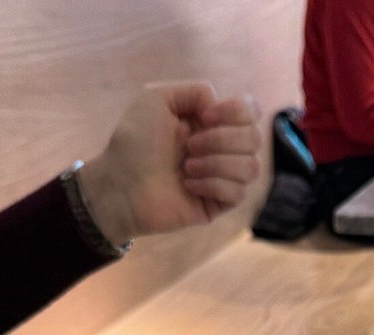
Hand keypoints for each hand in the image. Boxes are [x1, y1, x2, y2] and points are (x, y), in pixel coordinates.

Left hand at [79, 82, 260, 243]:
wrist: (119, 183)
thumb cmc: (133, 142)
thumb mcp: (156, 99)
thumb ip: (193, 91)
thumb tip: (218, 106)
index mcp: (212, 122)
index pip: (251, 111)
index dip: (235, 111)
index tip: (204, 117)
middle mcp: (222, 148)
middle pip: (255, 138)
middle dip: (221, 139)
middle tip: (189, 146)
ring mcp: (223, 177)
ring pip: (251, 167)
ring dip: (216, 163)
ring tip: (186, 167)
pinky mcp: (219, 204)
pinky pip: (238, 192)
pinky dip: (212, 185)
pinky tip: (188, 185)